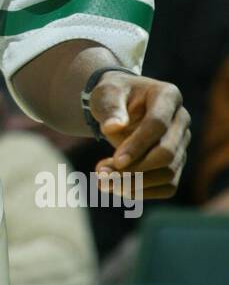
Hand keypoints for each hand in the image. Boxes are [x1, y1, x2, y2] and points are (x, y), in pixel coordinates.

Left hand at [89, 73, 189, 199]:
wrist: (119, 105)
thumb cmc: (113, 95)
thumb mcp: (106, 93)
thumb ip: (110, 108)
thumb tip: (113, 127)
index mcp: (168, 96)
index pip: (158, 125)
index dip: (137, 145)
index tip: (116, 161)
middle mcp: (181, 120)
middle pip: (167, 153)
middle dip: (135, 169)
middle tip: (102, 174)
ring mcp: (182, 143)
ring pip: (168, 173)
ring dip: (134, 183)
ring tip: (102, 180)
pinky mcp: (176, 163)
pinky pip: (167, 186)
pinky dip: (141, 192)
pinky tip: (116, 187)